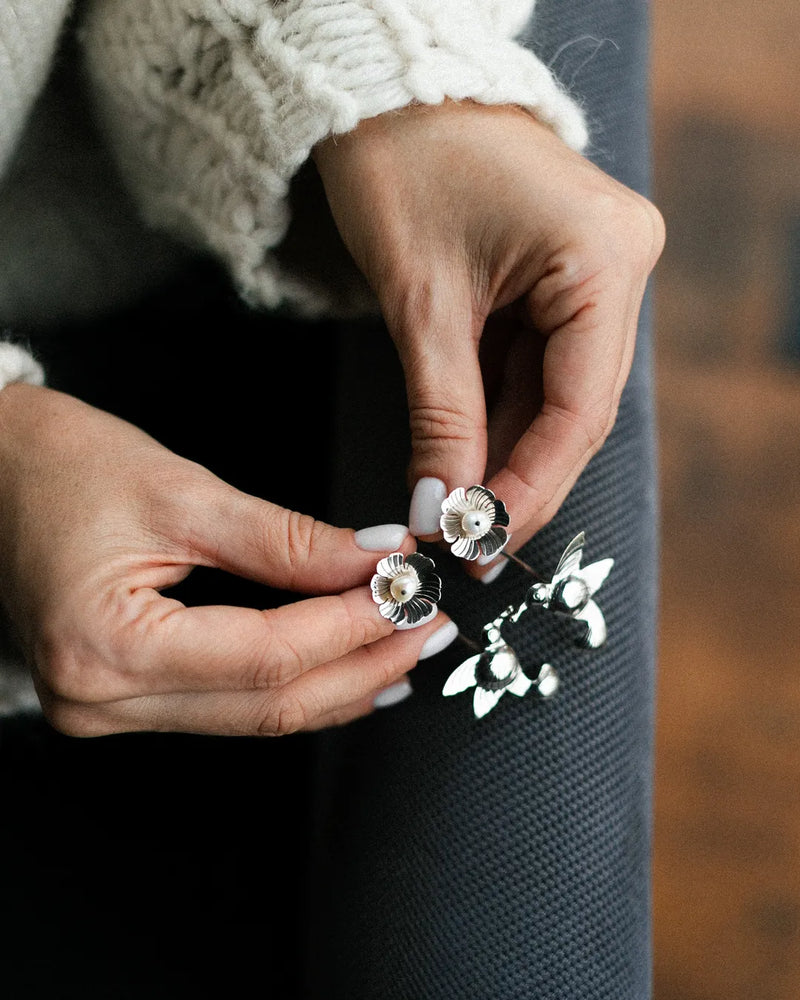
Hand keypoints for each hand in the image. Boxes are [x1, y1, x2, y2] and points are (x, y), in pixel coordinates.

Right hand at [0, 384, 445, 734]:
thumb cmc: (60, 466)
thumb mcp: (183, 491)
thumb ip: (285, 539)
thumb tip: (375, 560)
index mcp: (105, 645)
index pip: (268, 655)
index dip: (353, 624)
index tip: (411, 592)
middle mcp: (99, 698)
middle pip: (270, 704)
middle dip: (364, 665)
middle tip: (429, 625)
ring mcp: (107, 709)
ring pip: (256, 718)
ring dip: (339, 682)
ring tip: (404, 645)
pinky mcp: (122, 698)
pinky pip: (229, 708)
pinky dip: (294, 686)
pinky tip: (344, 667)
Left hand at [314, 100, 664, 570]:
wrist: (382, 91)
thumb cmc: (399, 164)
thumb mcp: (420, 305)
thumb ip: (441, 416)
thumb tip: (443, 511)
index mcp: (606, 257)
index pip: (580, 408)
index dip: (531, 488)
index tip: (482, 542)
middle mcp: (621, 264)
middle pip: (577, 409)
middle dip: (518, 480)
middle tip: (470, 545)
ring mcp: (596, 272)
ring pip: (555, 395)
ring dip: (505, 455)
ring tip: (459, 514)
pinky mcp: (563, 278)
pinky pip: (536, 366)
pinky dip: (497, 416)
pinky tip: (467, 460)